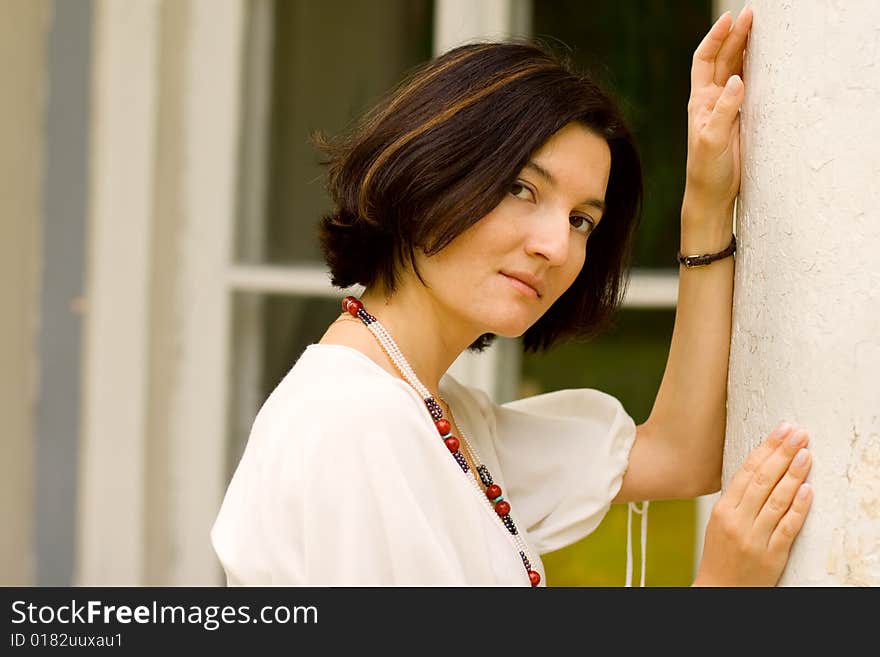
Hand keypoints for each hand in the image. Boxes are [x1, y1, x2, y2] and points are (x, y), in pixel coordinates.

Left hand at [683, 7, 753, 215]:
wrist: (711, 197)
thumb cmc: (706, 172)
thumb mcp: (712, 141)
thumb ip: (723, 112)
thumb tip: (737, 81)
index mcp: (700, 102)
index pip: (705, 60)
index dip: (715, 38)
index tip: (730, 19)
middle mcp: (712, 101)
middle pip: (723, 59)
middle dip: (736, 36)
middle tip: (752, 14)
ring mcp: (727, 109)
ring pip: (736, 70)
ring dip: (746, 49)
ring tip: (759, 28)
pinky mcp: (740, 120)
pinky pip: (749, 88)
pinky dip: (756, 70)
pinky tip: (765, 60)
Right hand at [693, 422, 812, 585]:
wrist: (719, 591)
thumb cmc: (722, 554)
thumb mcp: (720, 522)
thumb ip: (738, 498)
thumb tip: (762, 467)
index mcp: (722, 510)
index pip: (746, 472)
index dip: (765, 449)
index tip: (781, 430)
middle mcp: (736, 521)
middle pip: (761, 481)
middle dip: (781, 454)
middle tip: (797, 434)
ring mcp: (753, 538)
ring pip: (776, 500)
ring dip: (793, 475)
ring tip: (806, 454)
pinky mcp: (771, 556)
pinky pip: (787, 527)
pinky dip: (798, 507)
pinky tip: (808, 490)